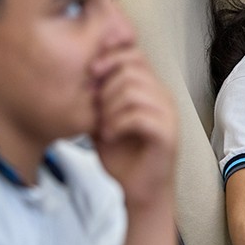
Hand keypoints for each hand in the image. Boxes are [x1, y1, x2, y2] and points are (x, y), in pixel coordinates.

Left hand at [90, 46, 177, 209]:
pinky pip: (139, 116)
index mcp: (150, 88)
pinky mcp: (168, 134)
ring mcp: (168, 114)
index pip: (133, 54)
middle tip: (95, 110)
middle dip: (105, 87)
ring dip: (109, 108)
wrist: (139, 190)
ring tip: (102, 127)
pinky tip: (108, 136)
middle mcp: (163, 96)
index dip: (109, 58)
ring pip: (133, 91)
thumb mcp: (101, 119)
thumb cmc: (123, 156)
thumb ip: (95, 97)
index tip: (89, 75)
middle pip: (132, 68)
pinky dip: (117, 124)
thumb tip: (76, 75)